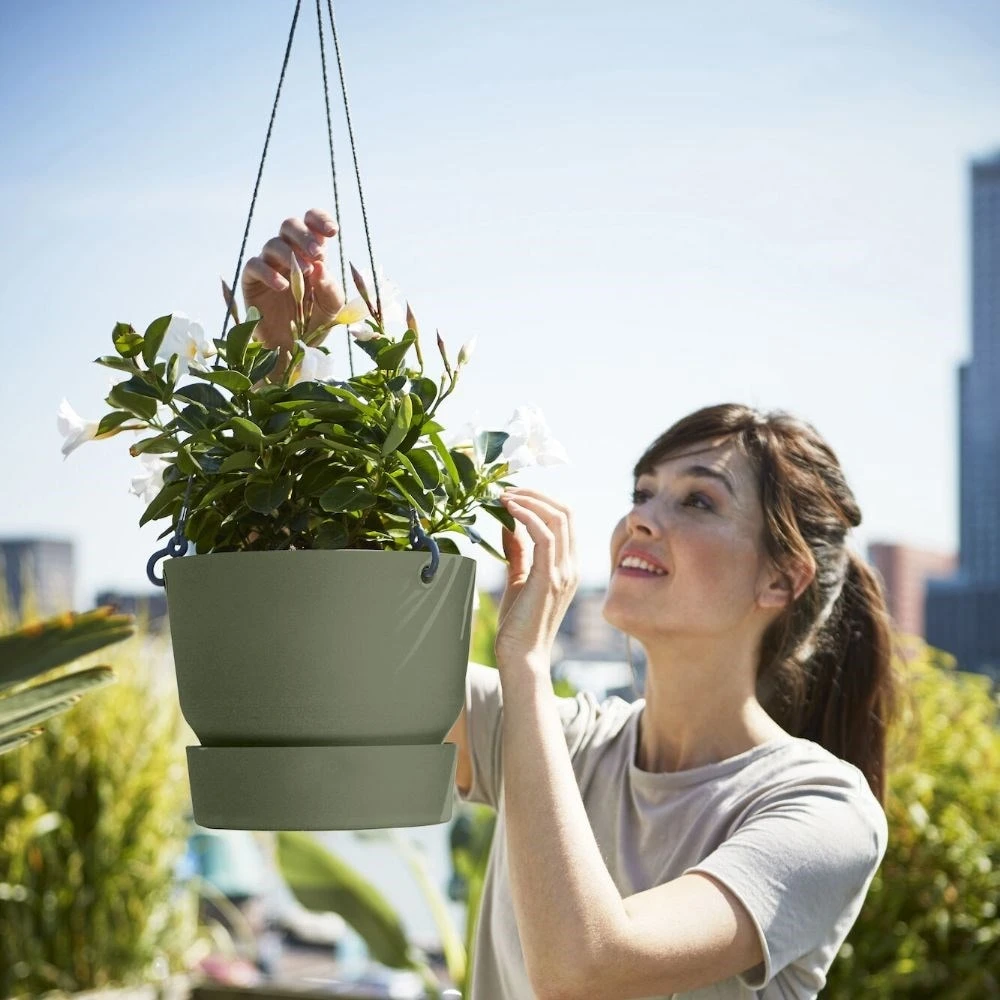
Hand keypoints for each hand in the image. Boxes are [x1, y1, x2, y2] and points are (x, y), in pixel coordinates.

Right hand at [241, 208, 345, 364]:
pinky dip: (269, 273)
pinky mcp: (251, 279)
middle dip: (304, 236)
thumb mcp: (331, 306)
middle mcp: (288, 252)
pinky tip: (283, 287)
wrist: (293, 346)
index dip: (320, 219)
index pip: (311, 222)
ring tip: (305, 273)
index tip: (333, 231)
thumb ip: (330, 286)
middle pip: (289, 225)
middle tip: (318, 255)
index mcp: (310, 252)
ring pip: (273, 243)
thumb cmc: (315, 320)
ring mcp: (269, 264)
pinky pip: (255, 265)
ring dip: (290, 254)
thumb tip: (320, 266)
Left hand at [494, 487, 578, 676]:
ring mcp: (564, 572)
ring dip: (529, 501)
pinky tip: (509, 511)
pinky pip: (545, 536)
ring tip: (504, 496)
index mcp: (568, 565)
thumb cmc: (519, 624)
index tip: (514, 495)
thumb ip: (518, 552)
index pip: (564, 519)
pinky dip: (527, 516)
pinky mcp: (550, 578)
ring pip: (558, 518)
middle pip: (565, 512)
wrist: (522, 657)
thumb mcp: (518, 579)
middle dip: (535, 494)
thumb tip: (507, 524)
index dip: (541, 500)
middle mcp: (572, 566)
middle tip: (507, 490)